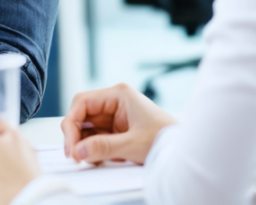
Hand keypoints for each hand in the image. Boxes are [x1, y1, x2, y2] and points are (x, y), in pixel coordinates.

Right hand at [60, 83, 176, 164]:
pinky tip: (98, 159)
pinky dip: (93, 149)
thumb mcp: (133, 144)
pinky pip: (96, 138)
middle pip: (82, 115)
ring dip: (84, 145)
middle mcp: (114, 103)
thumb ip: (103, 147)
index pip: (82, 102)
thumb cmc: (166, 139)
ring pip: (87, 128)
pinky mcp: (117, 131)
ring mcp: (115, 117)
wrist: (183, 152)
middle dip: (76, 136)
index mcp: (119, 95)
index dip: (72, 123)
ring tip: (90, 160)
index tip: (71, 146)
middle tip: (75, 156)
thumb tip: (78, 152)